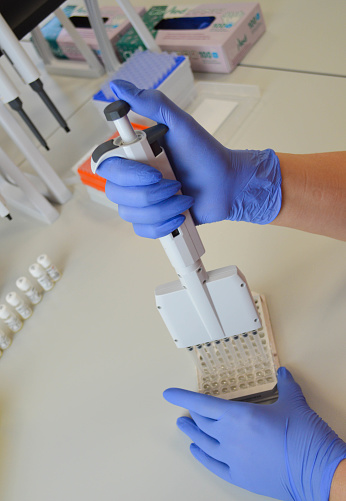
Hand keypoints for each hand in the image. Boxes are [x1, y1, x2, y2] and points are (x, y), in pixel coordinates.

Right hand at [95, 80, 281, 237]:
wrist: (228, 184)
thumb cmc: (206, 153)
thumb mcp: (181, 124)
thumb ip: (152, 104)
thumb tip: (118, 85)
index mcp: (134, 157)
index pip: (107, 168)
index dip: (126, 174)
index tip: (154, 171)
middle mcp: (133, 180)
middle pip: (116, 194)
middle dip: (151, 193)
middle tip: (176, 184)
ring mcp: (142, 202)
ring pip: (131, 214)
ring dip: (163, 208)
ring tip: (184, 199)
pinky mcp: (153, 221)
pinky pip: (143, 230)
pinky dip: (164, 225)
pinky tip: (180, 215)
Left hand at [163, 367, 345, 500]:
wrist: (318, 471)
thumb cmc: (304, 437)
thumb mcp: (294, 403)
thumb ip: (285, 385)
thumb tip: (283, 372)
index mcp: (239, 416)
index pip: (203, 403)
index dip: (184, 397)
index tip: (169, 394)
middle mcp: (230, 437)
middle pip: (202, 422)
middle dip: (192, 414)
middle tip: (185, 409)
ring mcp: (233, 459)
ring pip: (204, 443)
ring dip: (192, 433)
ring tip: (184, 427)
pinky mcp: (240, 477)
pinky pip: (213, 465)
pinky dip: (202, 456)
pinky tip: (197, 451)